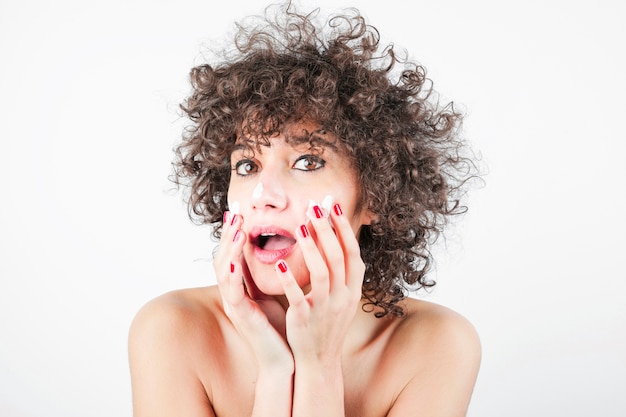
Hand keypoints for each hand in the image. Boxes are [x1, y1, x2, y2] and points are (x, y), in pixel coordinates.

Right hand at [214, 211, 292, 370]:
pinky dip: (232, 274)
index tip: (240, 210)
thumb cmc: (283, 327)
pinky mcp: (241, 317)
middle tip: (235, 210)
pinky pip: (232, 292)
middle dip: (228, 233)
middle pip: (224, 257)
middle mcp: (235, 294)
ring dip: (228, 248)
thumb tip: (282, 248)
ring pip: (224, 271)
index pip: (235, 253)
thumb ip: (274, 274)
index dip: (235, 232)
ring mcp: (235, 305)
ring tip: (236, 228)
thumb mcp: (277, 294)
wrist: (285, 361)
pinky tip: (235, 259)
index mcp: (244, 287)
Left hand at [276, 202, 364, 364]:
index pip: (353, 253)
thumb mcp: (343, 298)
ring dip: (312, 248)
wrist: (319, 361)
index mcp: (353, 290)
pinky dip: (291, 280)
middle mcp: (343, 297)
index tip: (333, 206)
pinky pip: (299, 297)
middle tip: (314, 207)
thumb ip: (343, 273)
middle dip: (327, 229)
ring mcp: (325, 309)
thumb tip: (342, 241)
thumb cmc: (328, 324)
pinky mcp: (305, 320)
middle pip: (338, 257)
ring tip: (300, 227)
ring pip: (322, 273)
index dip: (344, 228)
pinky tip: (281, 264)